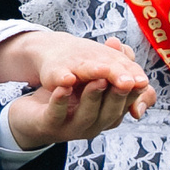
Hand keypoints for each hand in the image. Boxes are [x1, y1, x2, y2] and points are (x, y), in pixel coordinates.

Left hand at [0, 31, 158, 149]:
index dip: (135, 91)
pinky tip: (64, 86)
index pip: (128, 104)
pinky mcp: (49, 125)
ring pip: (87, 115)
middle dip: (119, 94)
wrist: (31, 113)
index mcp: (107, 113)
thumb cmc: (66, 97)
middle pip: (112, 111)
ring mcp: (71, 128)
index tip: (139, 77)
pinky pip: (57, 114)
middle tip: (124, 79)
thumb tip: (116, 42)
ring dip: (93, 96)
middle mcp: (94, 124)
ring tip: (97, 79)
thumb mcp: (88, 80)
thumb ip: (105, 66)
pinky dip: (61, 100)